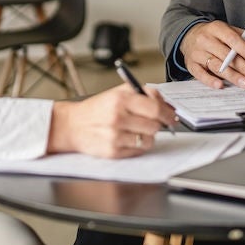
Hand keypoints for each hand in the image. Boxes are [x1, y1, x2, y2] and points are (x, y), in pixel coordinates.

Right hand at [47, 85, 177, 158]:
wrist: (72, 125)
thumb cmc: (97, 109)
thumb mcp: (117, 93)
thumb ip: (143, 93)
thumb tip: (168, 104)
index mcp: (120, 99)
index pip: (155, 107)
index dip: (168, 113)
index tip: (172, 116)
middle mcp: (117, 117)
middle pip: (155, 125)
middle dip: (157, 124)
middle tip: (153, 122)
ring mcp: (115, 136)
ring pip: (149, 140)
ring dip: (148, 136)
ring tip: (136, 131)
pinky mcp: (113, 152)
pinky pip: (138, 151)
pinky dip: (137, 145)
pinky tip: (127, 139)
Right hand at [180, 20, 244, 89]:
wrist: (189, 36)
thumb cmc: (215, 36)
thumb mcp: (230, 31)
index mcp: (217, 28)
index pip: (232, 39)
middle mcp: (205, 39)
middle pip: (226, 55)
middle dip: (243, 68)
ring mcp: (197, 52)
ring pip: (215, 66)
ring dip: (231, 76)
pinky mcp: (191, 64)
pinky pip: (200, 74)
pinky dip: (210, 80)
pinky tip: (220, 85)